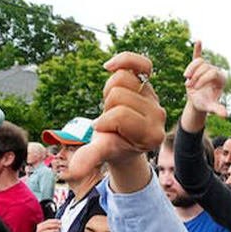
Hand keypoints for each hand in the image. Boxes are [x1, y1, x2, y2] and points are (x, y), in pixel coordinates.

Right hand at [35, 218, 61, 231]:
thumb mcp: (48, 231)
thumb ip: (52, 227)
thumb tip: (59, 223)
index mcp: (40, 225)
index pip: (48, 221)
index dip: (54, 221)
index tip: (60, 222)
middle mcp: (39, 230)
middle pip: (47, 226)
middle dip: (54, 225)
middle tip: (60, 226)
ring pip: (45, 231)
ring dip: (53, 230)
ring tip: (58, 231)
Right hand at [68, 53, 166, 189]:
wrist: (123, 140)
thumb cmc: (112, 146)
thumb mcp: (103, 151)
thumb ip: (91, 157)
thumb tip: (73, 170)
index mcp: (151, 135)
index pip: (120, 115)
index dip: (104, 122)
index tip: (103, 131)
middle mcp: (158, 115)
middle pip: (119, 94)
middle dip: (107, 107)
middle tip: (111, 120)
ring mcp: (154, 99)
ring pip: (123, 78)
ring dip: (110, 91)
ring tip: (113, 106)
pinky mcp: (149, 84)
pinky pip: (142, 63)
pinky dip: (124, 61)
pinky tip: (109, 66)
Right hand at [184, 41, 227, 117]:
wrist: (198, 101)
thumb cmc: (205, 104)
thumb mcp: (210, 107)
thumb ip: (218, 110)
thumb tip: (226, 115)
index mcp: (221, 79)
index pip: (213, 72)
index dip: (203, 79)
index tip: (195, 88)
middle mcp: (215, 71)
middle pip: (205, 67)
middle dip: (196, 77)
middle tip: (189, 87)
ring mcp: (207, 68)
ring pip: (198, 62)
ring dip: (190, 71)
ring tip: (187, 80)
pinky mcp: (198, 66)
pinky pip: (198, 56)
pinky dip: (198, 49)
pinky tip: (199, 41)